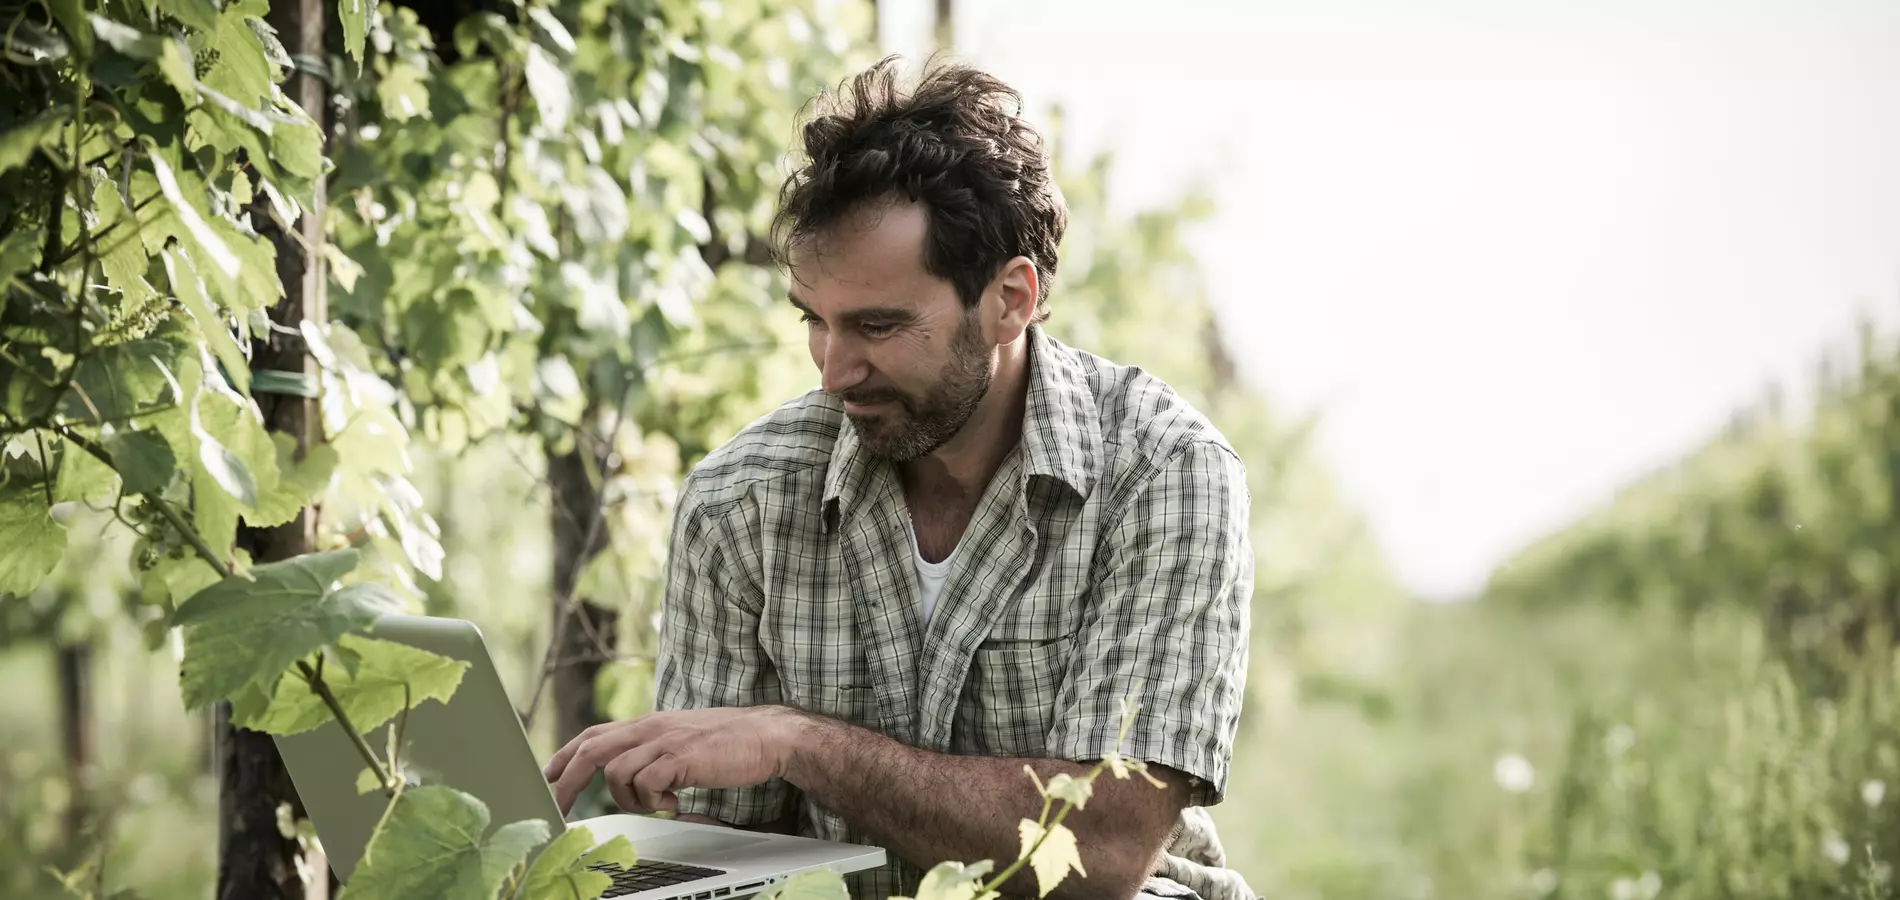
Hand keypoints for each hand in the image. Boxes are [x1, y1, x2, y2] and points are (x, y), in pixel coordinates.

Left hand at [541, 706, 804, 815]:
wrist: (767, 736)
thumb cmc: (728, 743)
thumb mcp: (680, 742)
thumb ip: (653, 753)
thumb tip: (629, 780)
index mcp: (648, 724)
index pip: (594, 734)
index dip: (565, 755)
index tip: (547, 776)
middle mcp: (651, 728)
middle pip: (592, 750)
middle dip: (567, 783)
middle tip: (556, 809)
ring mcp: (665, 741)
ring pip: (617, 772)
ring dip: (630, 799)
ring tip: (659, 804)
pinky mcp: (681, 757)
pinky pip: (646, 783)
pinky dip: (654, 801)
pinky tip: (674, 803)